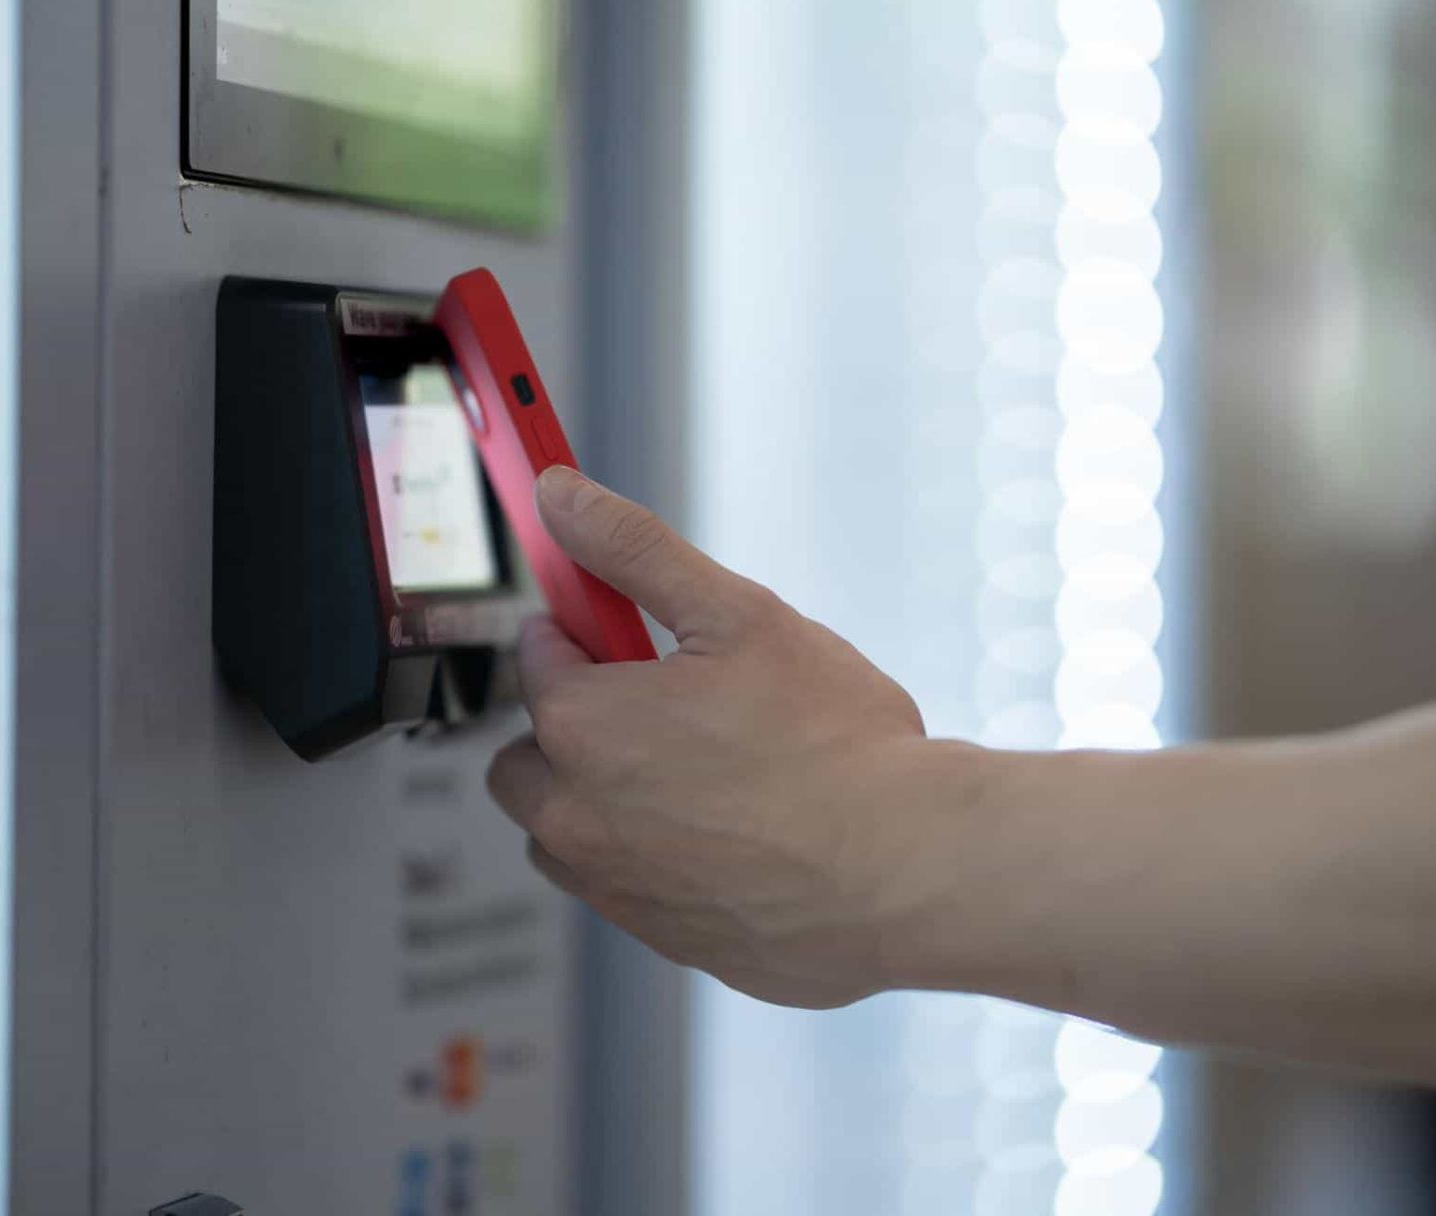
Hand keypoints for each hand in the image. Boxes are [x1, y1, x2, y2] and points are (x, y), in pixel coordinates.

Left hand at [488, 467, 976, 1008]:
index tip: (627, 632)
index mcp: (582, 726)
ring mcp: (614, 889)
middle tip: (661, 706)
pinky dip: (655, 859)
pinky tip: (734, 835)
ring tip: (700, 774)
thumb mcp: (737, 614)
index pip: (537, 656)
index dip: (587, 632)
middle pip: (525, 757)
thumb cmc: (834, 745)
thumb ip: (635, 549)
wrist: (910, 872)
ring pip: (565, 832)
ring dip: (600, 800)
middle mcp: (575, 816)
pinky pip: (626, 888)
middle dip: (572, 725)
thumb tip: (557, 495)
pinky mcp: (662, 940)